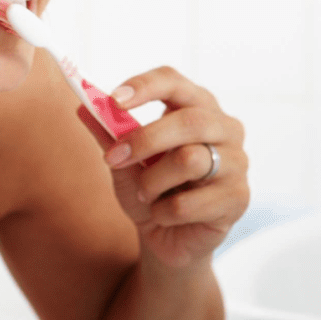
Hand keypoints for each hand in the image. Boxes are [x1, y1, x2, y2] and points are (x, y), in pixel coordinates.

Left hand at [80, 67, 248, 267]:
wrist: (167, 238)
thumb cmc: (149, 190)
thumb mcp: (124, 161)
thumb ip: (108, 134)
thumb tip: (83, 106)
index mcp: (197, 107)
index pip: (175, 82)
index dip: (145, 87)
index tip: (113, 100)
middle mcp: (225, 129)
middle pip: (190, 121)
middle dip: (145, 140)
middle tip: (114, 158)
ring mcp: (237, 163)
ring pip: (190, 160)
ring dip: (152, 182)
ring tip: (145, 194)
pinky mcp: (237, 199)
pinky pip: (188, 203)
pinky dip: (163, 212)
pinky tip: (164, 215)